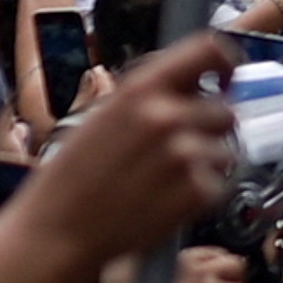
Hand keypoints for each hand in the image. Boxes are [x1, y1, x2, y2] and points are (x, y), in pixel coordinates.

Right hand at [23, 30, 248, 261]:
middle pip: (225, 110)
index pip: (209, 49)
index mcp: (141, 88)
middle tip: (179, 151)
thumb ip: (151, 97)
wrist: (56, 234)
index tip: (226, 78)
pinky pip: (220, 185)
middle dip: (209, 130)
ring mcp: (184, 154)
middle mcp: (166, 115)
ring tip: (165, 182)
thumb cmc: (72, 179)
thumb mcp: (103, 115)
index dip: (227, 63)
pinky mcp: (197, 192)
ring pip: (226, 151)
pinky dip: (201, 195)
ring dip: (206, 165)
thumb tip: (194, 84)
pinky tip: (166, 202)